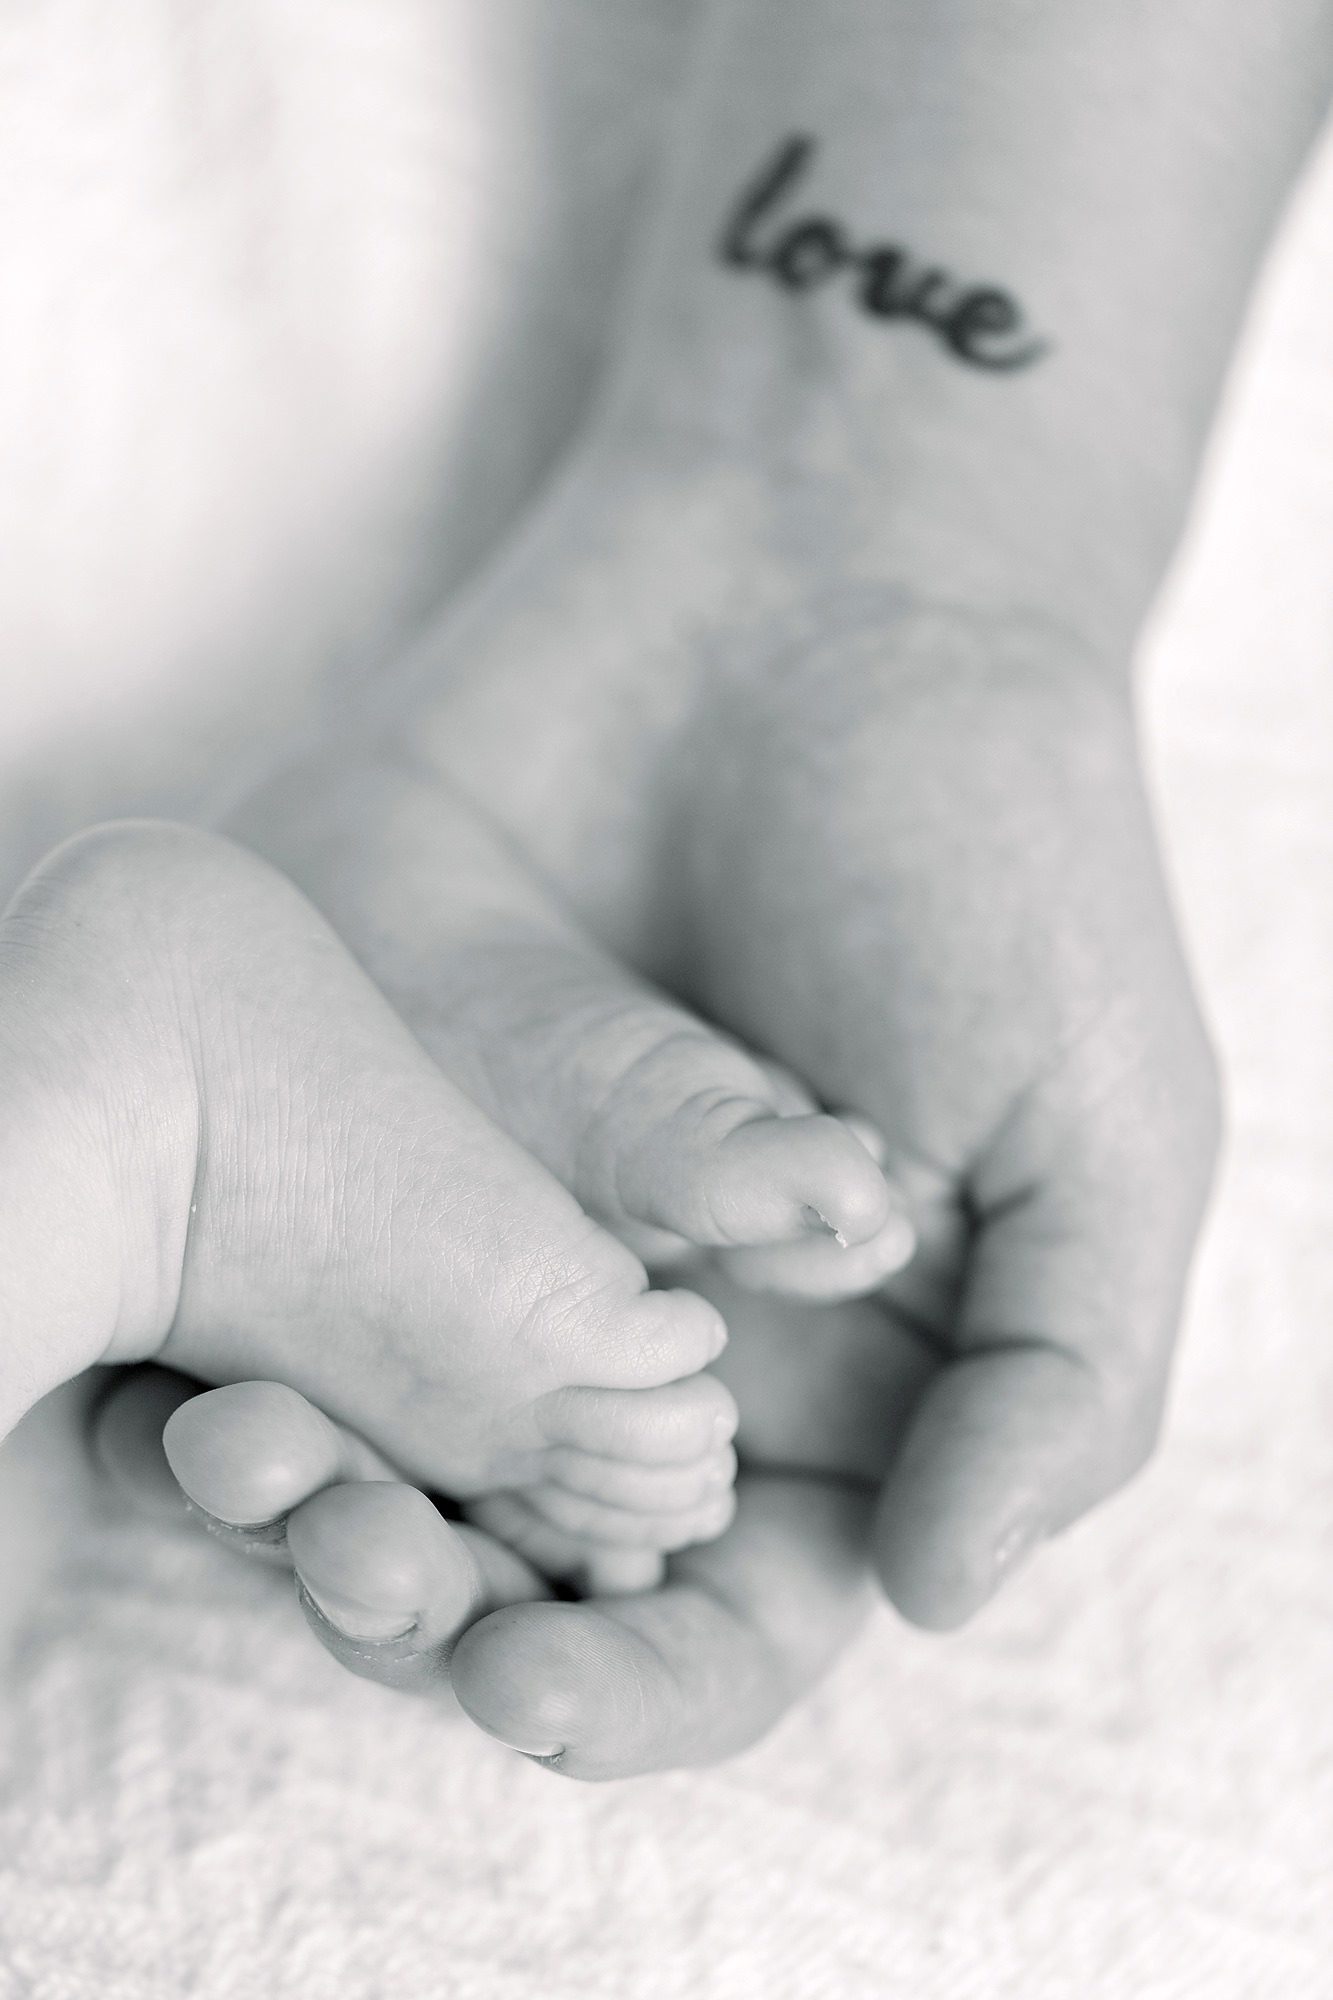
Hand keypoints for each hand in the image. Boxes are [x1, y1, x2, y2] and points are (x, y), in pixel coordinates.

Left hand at [257, 438, 1220, 1629]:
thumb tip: (935, 1599)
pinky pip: (249, 1251)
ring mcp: (477, 1216)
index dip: (628, 1689)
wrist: (823, 593)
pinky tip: (167, 1355)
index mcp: (815, 1389)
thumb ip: (1056, 1379)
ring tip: (247, 1463)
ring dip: (279, 1492)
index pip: (711, 1621)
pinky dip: (191, 1325)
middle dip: (419, 1606)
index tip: (537, 1691)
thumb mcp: (1101, 1132)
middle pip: (497, 1559)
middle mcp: (627, 1334)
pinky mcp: (354, 1093)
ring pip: (349, 1429)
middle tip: (366, 1569)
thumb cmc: (1001, 863)